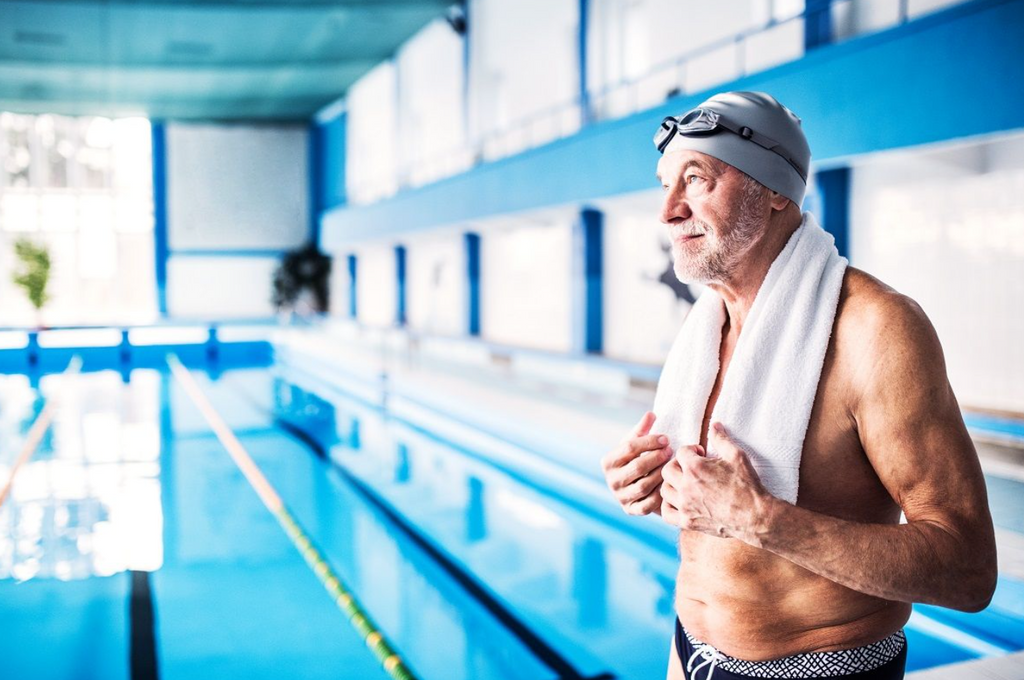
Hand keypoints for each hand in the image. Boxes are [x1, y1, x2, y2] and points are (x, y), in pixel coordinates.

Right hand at [601, 411, 673, 515]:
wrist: (634, 485)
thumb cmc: (636, 459)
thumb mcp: (636, 443)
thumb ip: (642, 429)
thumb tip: (651, 414)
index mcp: (608, 462)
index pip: (629, 448)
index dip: (649, 441)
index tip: (666, 438)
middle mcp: (611, 481)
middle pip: (638, 466)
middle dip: (657, 457)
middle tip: (671, 450)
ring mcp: (620, 497)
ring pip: (644, 485)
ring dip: (661, 473)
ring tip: (671, 464)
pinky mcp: (631, 510)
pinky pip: (648, 504)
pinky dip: (660, 493)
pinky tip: (668, 482)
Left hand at [660, 422, 773, 543]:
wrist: (755, 517)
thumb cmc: (747, 486)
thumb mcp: (737, 457)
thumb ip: (722, 439)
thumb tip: (714, 424)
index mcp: (696, 468)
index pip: (681, 452)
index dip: (691, 450)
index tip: (701, 455)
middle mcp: (686, 486)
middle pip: (667, 470)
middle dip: (677, 465)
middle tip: (690, 468)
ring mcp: (685, 505)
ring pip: (664, 490)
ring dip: (672, 484)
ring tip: (685, 484)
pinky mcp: (687, 521)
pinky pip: (666, 512)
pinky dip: (669, 506)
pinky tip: (680, 502)